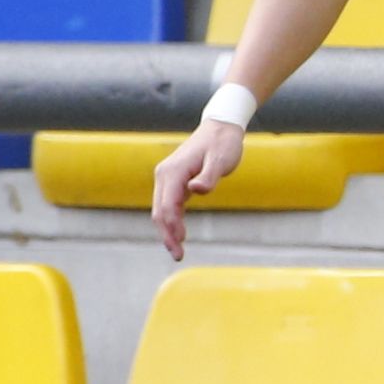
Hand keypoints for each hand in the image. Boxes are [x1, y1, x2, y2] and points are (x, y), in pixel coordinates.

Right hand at [151, 118, 240, 259]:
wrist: (221, 128)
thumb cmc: (223, 144)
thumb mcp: (221, 160)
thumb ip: (209, 176)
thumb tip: (195, 190)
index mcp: (172, 172)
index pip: (167, 206)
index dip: (172, 228)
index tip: (179, 245)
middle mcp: (165, 175)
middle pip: (160, 211)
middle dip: (167, 234)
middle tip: (178, 255)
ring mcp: (168, 178)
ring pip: (162, 209)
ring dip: (168, 230)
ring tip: (178, 250)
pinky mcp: (175, 181)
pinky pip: (169, 204)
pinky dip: (172, 220)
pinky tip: (179, 233)